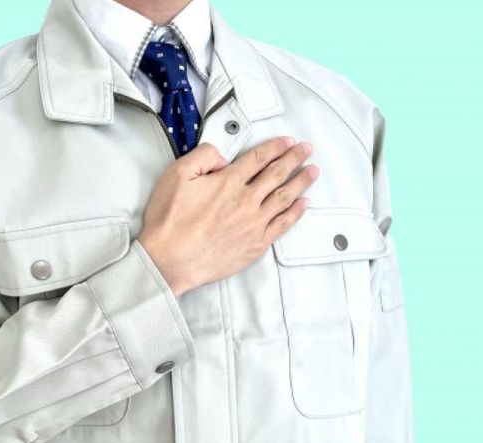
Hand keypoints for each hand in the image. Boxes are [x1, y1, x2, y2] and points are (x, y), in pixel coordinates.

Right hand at [137, 137, 317, 296]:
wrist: (170, 261)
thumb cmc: (169, 221)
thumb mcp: (176, 175)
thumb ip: (202, 157)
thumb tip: (222, 157)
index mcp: (228, 182)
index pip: (258, 158)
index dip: (275, 147)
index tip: (288, 141)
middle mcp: (246, 200)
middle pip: (277, 174)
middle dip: (294, 159)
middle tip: (307, 149)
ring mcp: (254, 223)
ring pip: (284, 197)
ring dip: (301, 182)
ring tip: (313, 171)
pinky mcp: (256, 244)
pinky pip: (283, 225)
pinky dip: (296, 213)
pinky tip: (304, 204)